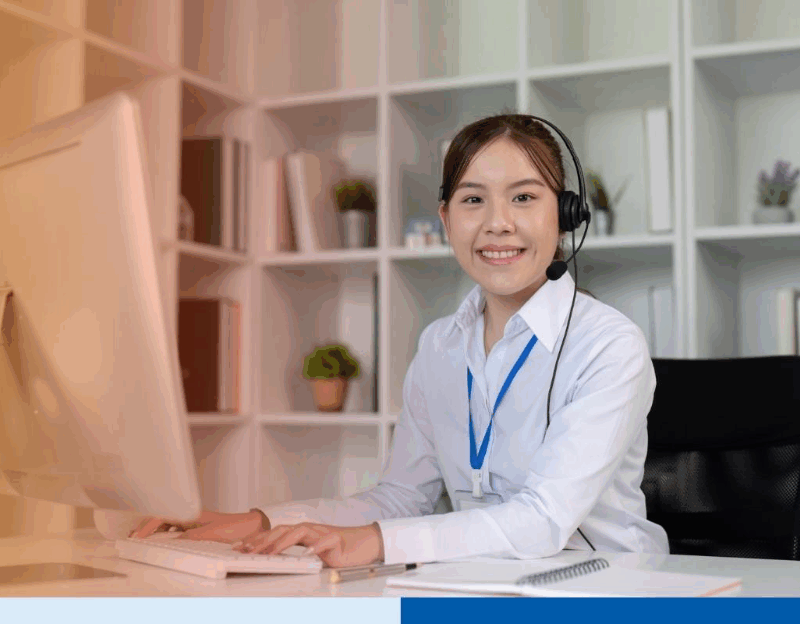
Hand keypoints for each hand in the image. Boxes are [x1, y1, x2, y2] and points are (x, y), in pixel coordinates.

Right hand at [128, 509, 268, 543]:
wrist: (251, 527)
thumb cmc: (235, 526)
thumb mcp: (211, 533)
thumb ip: (191, 537)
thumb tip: (172, 541)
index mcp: (192, 512)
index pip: (163, 515)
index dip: (147, 526)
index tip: (136, 535)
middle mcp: (191, 514)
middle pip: (162, 516)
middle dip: (146, 525)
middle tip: (133, 536)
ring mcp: (194, 519)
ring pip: (168, 521)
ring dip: (155, 528)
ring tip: (142, 537)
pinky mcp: (198, 526)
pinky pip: (176, 527)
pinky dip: (166, 532)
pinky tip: (162, 538)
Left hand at [233, 522, 384, 567]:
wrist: (363, 544)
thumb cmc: (338, 549)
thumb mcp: (312, 552)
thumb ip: (296, 553)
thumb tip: (271, 559)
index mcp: (301, 533)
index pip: (275, 534)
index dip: (257, 539)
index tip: (239, 547)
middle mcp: (309, 530)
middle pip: (283, 530)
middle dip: (264, 540)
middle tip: (247, 551)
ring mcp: (322, 533)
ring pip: (300, 532)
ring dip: (284, 542)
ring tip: (271, 553)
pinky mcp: (336, 540)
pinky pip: (325, 541)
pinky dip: (316, 546)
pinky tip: (308, 553)